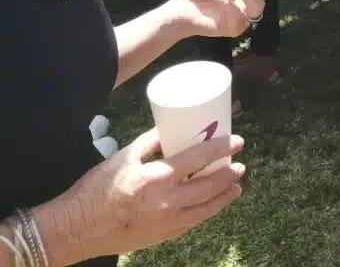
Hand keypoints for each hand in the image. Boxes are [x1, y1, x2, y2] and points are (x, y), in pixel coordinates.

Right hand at [52, 129, 243, 262]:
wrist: (76, 228)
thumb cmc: (96, 189)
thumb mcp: (124, 156)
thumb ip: (151, 141)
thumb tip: (172, 126)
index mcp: (157, 177)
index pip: (200, 158)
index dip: (222, 148)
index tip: (237, 141)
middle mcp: (167, 201)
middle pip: (209, 185)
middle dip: (229, 174)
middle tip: (240, 165)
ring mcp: (167, 221)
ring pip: (206, 208)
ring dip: (224, 196)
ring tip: (235, 186)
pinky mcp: (163, 236)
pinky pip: (192, 223)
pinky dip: (206, 212)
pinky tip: (213, 205)